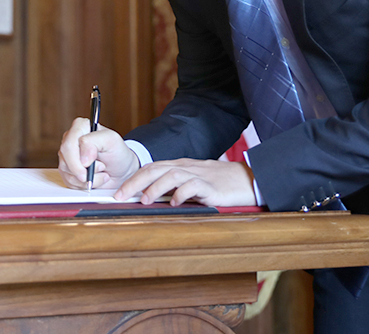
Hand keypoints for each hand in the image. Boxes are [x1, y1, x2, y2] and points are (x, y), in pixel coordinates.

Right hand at [57, 117, 139, 189]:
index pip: (68, 144)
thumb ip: (94, 141)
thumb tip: (82, 158)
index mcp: (79, 127)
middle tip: (100, 169)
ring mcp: (67, 156)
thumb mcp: (112, 140)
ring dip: (88, 178)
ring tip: (101, 171)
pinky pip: (69, 182)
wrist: (121, 168)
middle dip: (83, 171)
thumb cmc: (117, 152)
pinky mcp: (67, 171)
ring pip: (67, 173)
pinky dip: (84, 184)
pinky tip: (94, 178)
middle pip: (65, 160)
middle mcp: (70, 140)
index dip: (77, 158)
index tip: (89, 164)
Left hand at [115, 159, 256, 207]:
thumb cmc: (221, 182)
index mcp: (181, 166)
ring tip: (144, 200)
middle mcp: (187, 167)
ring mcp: (199, 175)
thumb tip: (153, 197)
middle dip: (135, 182)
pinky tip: (175, 202)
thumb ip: (176, 186)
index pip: (151, 167)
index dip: (133, 179)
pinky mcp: (211, 186)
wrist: (249, 178)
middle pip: (155, 168)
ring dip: (154, 187)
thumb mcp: (194, 182)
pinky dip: (181, 193)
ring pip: (171, 175)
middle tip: (120, 196)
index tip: (119, 192)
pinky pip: (193, 186)